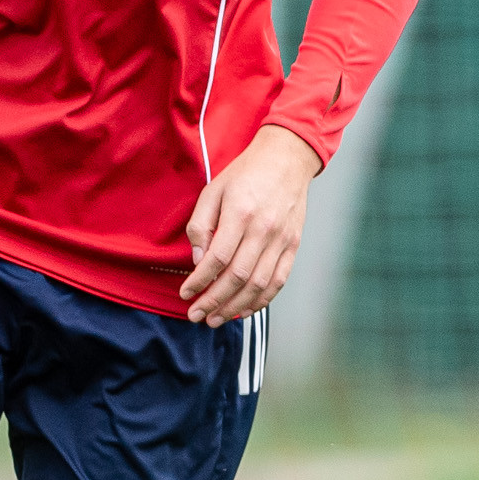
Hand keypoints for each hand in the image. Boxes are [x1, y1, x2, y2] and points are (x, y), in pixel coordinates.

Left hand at [181, 123, 319, 326]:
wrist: (286, 160)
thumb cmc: (245, 175)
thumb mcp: (213, 191)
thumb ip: (201, 225)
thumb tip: (198, 261)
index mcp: (240, 214)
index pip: (217, 259)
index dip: (199, 281)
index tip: (185, 294)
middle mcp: (264, 230)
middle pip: (237, 277)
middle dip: (213, 302)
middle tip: (196, 316)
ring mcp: (281, 240)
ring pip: (258, 285)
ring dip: (235, 307)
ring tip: (215, 319)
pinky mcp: (293, 246)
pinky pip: (278, 281)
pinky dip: (261, 300)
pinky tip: (243, 310)